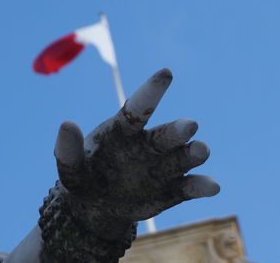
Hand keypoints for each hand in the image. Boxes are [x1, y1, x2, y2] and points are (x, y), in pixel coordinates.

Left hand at [54, 68, 219, 221]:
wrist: (97, 205)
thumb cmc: (84, 177)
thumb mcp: (70, 167)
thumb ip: (68, 149)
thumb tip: (67, 124)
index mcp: (124, 131)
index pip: (138, 108)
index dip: (151, 92)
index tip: (166, 73)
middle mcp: (150, 144)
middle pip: (167, 134)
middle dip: (178, 129)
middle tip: (188, 126)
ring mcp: (164, 167)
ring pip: (184, 157)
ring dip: (194, 153)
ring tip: (200, 151)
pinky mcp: (174, 189)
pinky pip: (190, 186)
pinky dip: (202, 186)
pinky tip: (212, 186)